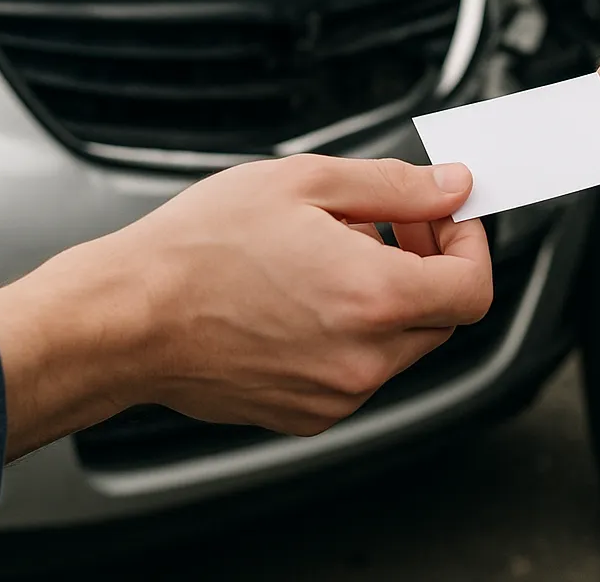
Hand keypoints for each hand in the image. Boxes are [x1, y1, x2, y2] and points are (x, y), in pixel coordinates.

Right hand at [0, 155, 491, 458]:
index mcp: (374, 298)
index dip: (471, 245)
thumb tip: (453, 187)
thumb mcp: (305, 183)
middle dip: (429, 265)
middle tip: (387, 224)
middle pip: (442, 317)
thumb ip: (397, 187)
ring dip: (388, 298)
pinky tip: (304, 296)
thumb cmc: (197, 249)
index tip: (446, 220)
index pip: (474, 287)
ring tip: (329, 255)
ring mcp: (334, 396)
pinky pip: (358, 371)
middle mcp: (363, 361)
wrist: (124, 318)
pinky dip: (351, 333)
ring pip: (401, 346)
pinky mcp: (305, 416)